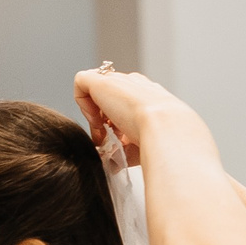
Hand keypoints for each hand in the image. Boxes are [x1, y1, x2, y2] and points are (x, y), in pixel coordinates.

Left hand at [73, 68, 196, 165]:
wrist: (164, 128)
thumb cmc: (160, 139)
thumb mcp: (141, 145)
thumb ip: (125, 149)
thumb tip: (113, 164)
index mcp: (147, 96)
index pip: (124, 103)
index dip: (115, 122)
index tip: (118, 139)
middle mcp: (133, 85)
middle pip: (108, 98)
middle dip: (103, 121)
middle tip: (107, 139)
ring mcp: (118, 81)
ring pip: (95, 92)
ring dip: (93, 115)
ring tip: (102, 132)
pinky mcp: (101, 81)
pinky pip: (81, 82)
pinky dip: (82, 102)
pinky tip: (95, 119)